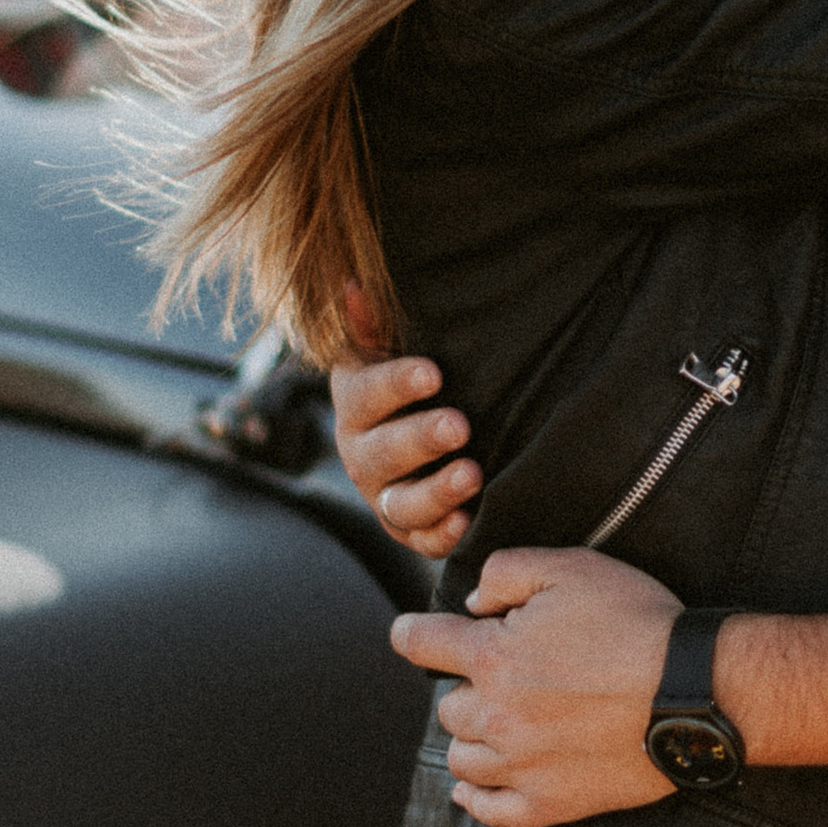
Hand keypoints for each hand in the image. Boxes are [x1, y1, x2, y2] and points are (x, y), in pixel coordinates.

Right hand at [332, 296, 480, 557]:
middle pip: (381, 453)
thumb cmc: (416, 381)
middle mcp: (361, 455)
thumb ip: (373, 323)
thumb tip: (353, 285)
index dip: (395, 384)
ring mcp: (384, 497)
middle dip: (420, 439)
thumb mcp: (391, 348)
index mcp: (355, 404)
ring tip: (473, 473)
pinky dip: (443, 535)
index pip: (365, 393)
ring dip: (436, 492)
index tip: (433, 373)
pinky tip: (468, 522)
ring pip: (401, 503)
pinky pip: (422, 541)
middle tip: (459, 425)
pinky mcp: (411, 531)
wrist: (426, 437)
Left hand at [389, 547, 682, 826]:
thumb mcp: (572, 569)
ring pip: (462, 758)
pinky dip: (475, 798)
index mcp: (493, 656)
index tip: (410, 634)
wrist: (696, 691)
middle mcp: (496, 715)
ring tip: (500, 724)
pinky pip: (490, 810)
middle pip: (447, 706)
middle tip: (503, 676)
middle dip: (467, 687)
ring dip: (472, 737)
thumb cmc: (638, 624)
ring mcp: (521, 765)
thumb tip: (474, 602)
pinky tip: (474, 786)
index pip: (423, 643)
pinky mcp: (551, 803)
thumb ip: (507, 572)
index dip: (413, 633)